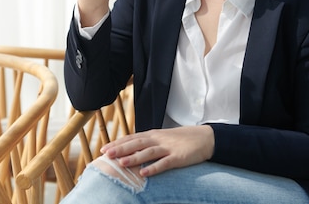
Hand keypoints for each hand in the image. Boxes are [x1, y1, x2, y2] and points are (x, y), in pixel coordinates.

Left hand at [99, 125, 214, 176]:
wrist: (205, 138)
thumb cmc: (181, 140)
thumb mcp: (163, 138)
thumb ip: (148, 143)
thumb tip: (131, 150)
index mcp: (153, 134)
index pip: (132, 138)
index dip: (118, 143)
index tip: (104, 148)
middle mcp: (158, 139)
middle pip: (136, 143)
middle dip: (120, 149)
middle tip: (106, 154)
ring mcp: (168, 148)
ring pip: (148, 152)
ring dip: (134, 158)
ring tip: (121, 163)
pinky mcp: (178, 157)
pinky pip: (164, 163)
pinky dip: (154, 168)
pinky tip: (144, 173)